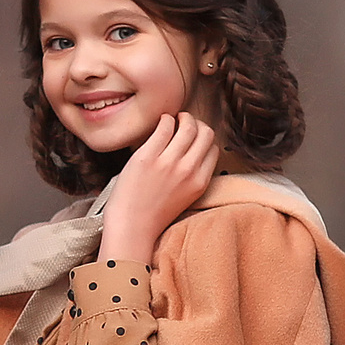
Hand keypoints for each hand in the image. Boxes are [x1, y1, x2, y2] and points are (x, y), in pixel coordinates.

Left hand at [100, 113, 217, 264]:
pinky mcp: (147, 157)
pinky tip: (161, 122)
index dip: (204, 139)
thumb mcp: (184, 196)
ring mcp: (168, 163)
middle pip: (206, 133)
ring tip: (174, 119)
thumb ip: (192, 176)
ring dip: (183, 117)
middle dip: (197, 124)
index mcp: (200, 182)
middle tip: (185, 122)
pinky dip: (165, 119)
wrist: (132, 227)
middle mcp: (188, 170)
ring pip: (188, 126)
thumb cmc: (152, 213)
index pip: (213, 149)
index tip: (193, 136)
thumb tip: (191, 151)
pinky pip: (164, 127)